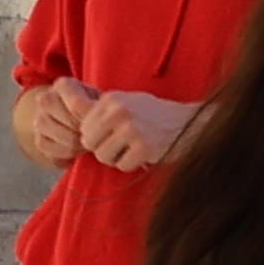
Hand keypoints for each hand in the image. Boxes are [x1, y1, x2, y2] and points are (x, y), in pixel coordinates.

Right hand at [12, 79, 104, 170]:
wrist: (86, 122)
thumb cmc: (97, 109)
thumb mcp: (102, 103)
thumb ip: (98, 108)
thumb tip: (93, 117)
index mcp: (63, 85)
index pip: (78, 104)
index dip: (91, 117)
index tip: (100, 122)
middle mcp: (46, 98)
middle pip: (68, 122)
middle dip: (85, 132)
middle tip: (96, 136)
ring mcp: (39, 119)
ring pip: (59, 137)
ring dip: (77, 145)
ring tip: (88, 143)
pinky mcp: (38, 138)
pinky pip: (50, 150)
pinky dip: (65, 154)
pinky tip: (76, 150)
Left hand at [86, 87, 202, 169]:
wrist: (192, 122)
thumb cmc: (156, 115)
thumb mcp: (127, 102)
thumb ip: (101, 111)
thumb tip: (71, 128)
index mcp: (111, 99)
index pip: (83, 128)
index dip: (97, 136)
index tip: (115, 134)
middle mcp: (119, 111)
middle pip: (89, 143)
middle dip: (105, 148)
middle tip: (126, 143)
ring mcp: (132, 128)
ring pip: (103, 156)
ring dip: (118, 157)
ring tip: (136, 146)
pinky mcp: (144, 147)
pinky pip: (122, 165)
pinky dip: (133, 164)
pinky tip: (147, 152)